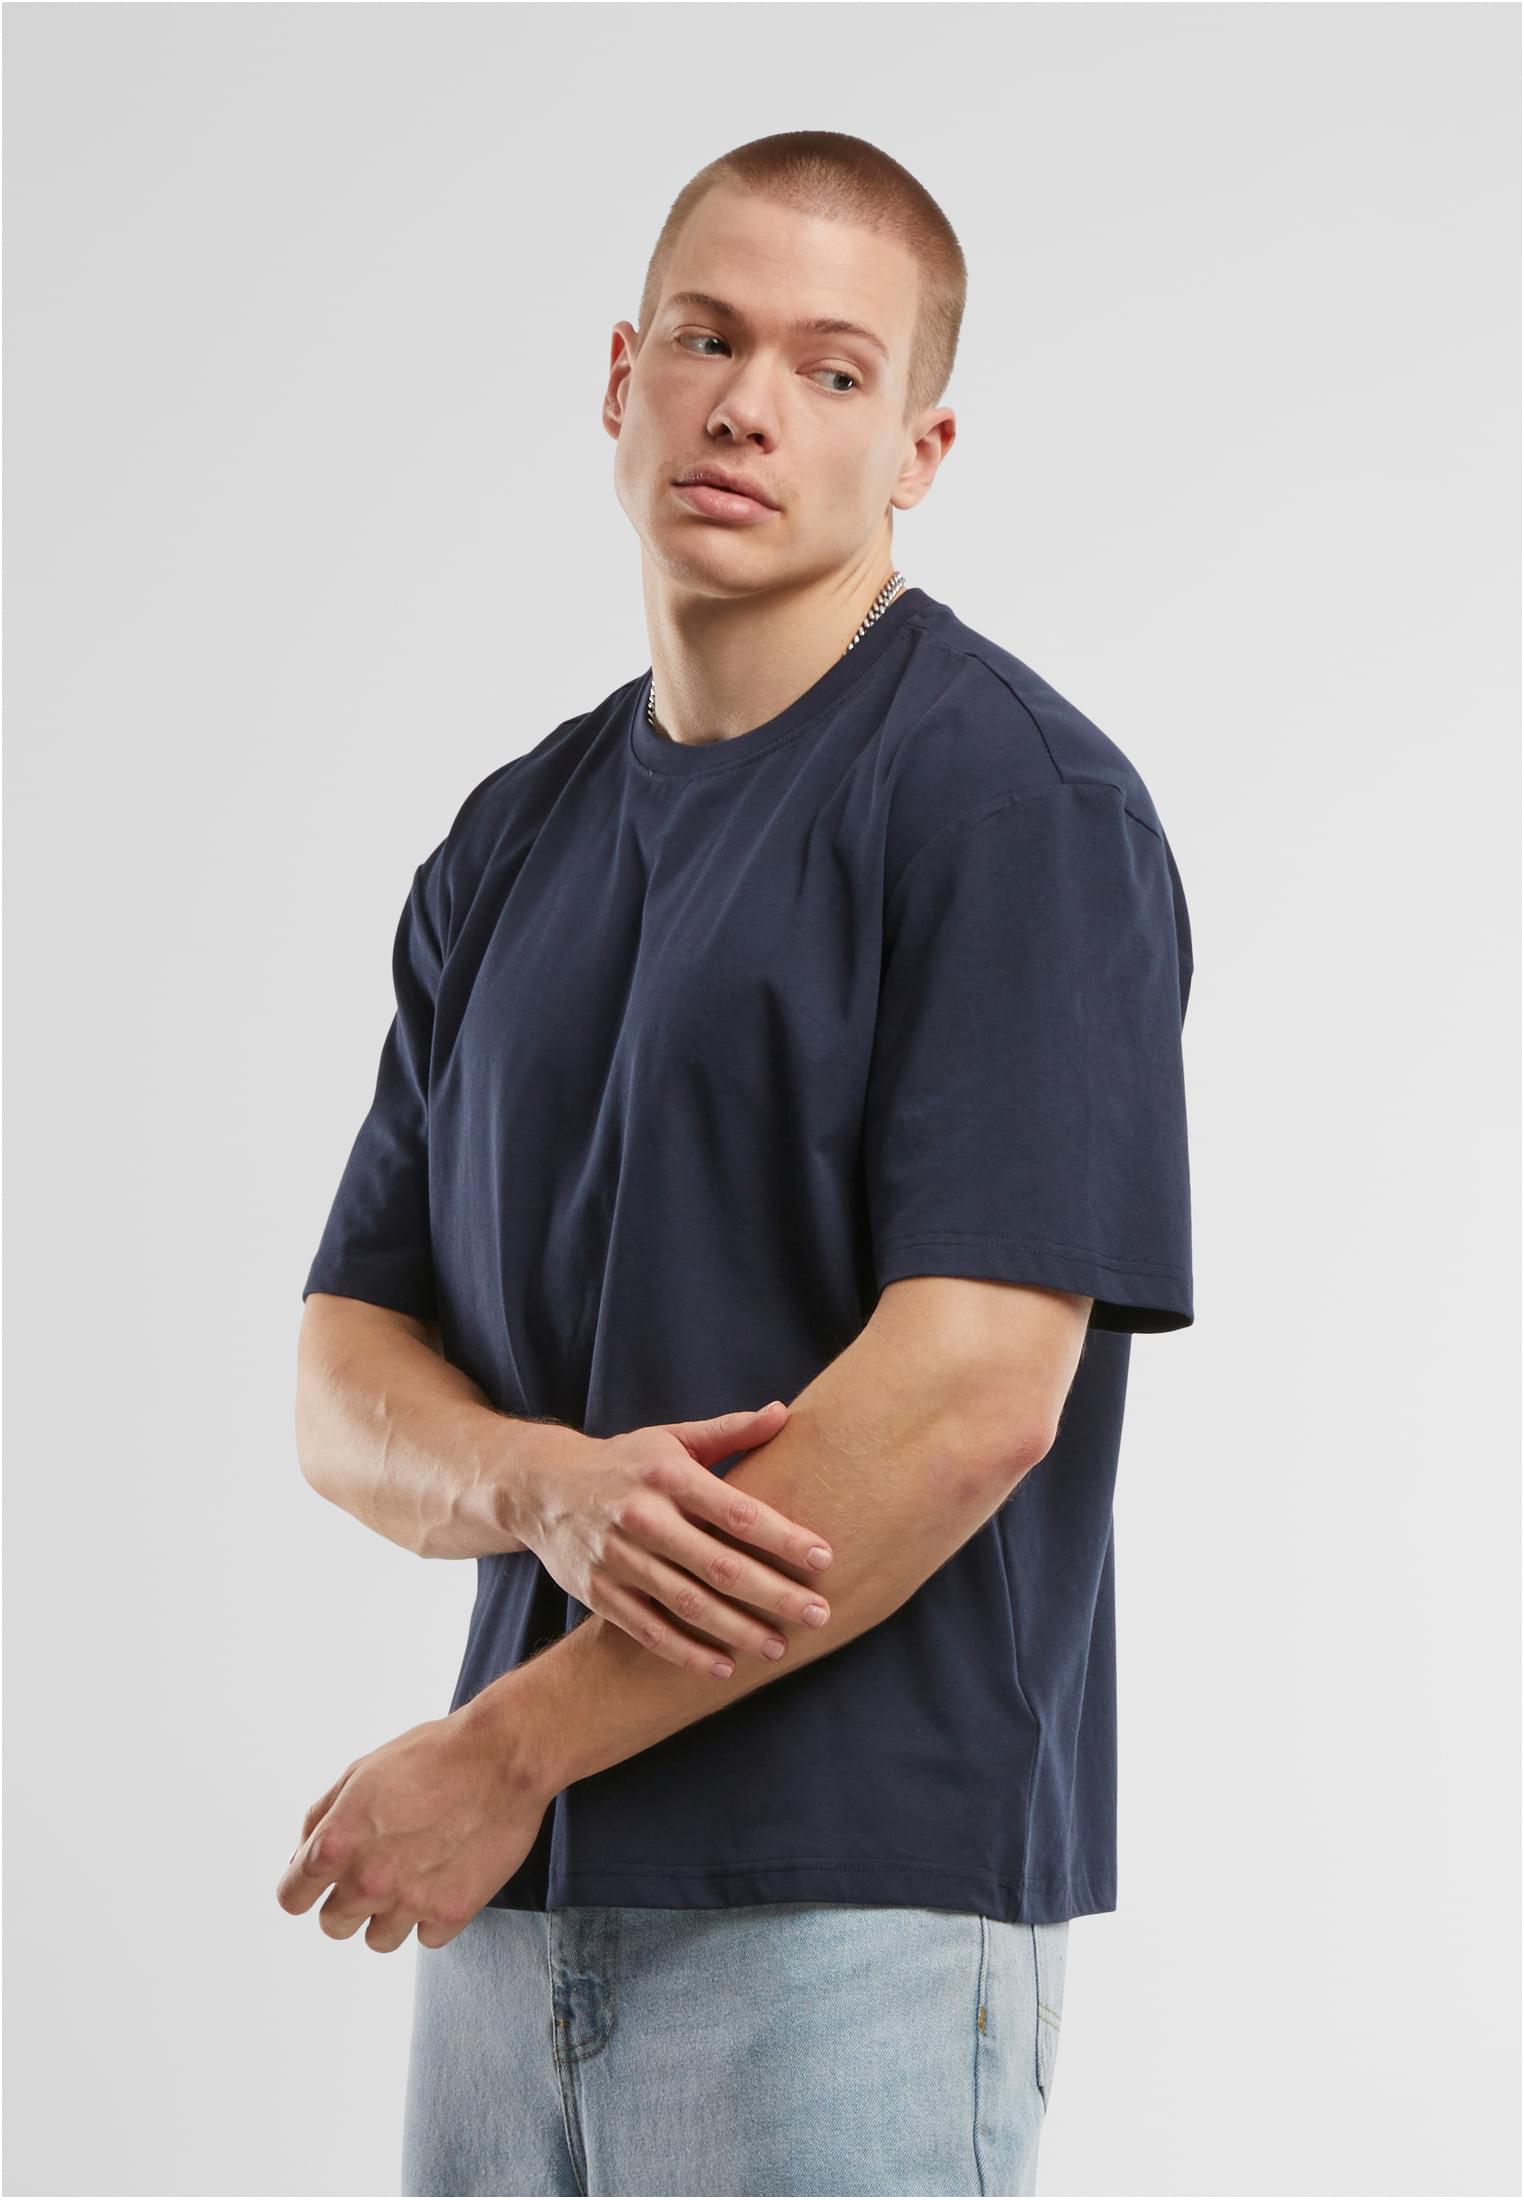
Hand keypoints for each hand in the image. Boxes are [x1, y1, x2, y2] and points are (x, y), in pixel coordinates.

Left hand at [273, 1706, 548, 1950]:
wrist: (502, 1756)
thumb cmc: (432, 1754)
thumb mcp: (361, 1771)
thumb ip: (321, 1819)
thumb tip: (301, 1860)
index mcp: (336, 1844)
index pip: (291, 1898)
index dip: (304, 1888)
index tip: (321, 1882)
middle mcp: (366, 1881)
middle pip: (333, 1925)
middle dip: (348, 1900)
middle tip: (379, 1868)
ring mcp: (409, 1902)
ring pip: (378, 1939)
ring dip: (391, 1913)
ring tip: (417, 1872)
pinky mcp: (451, 1913)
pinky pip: (426, 1937)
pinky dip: (434, 1914)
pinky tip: (447, 1875)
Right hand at [522, 1402, 834, 1676]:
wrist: (541, 1487)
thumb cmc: (624, 1463)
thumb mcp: (671, 1438)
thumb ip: (729, 1432)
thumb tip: (784, 1413)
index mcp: (669, 1475)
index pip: (738, 1511)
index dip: (783, 1537)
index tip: (824, 1557)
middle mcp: (644, 1517)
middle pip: (719, 1565)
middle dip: (774, 1593)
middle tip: (819, 1613)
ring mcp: (618, 1559)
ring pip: (687, 1603)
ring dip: (737, 1630)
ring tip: (780, 1647)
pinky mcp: (599, 1593)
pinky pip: (649, 1630)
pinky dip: (686, 1653)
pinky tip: (725, 1668)